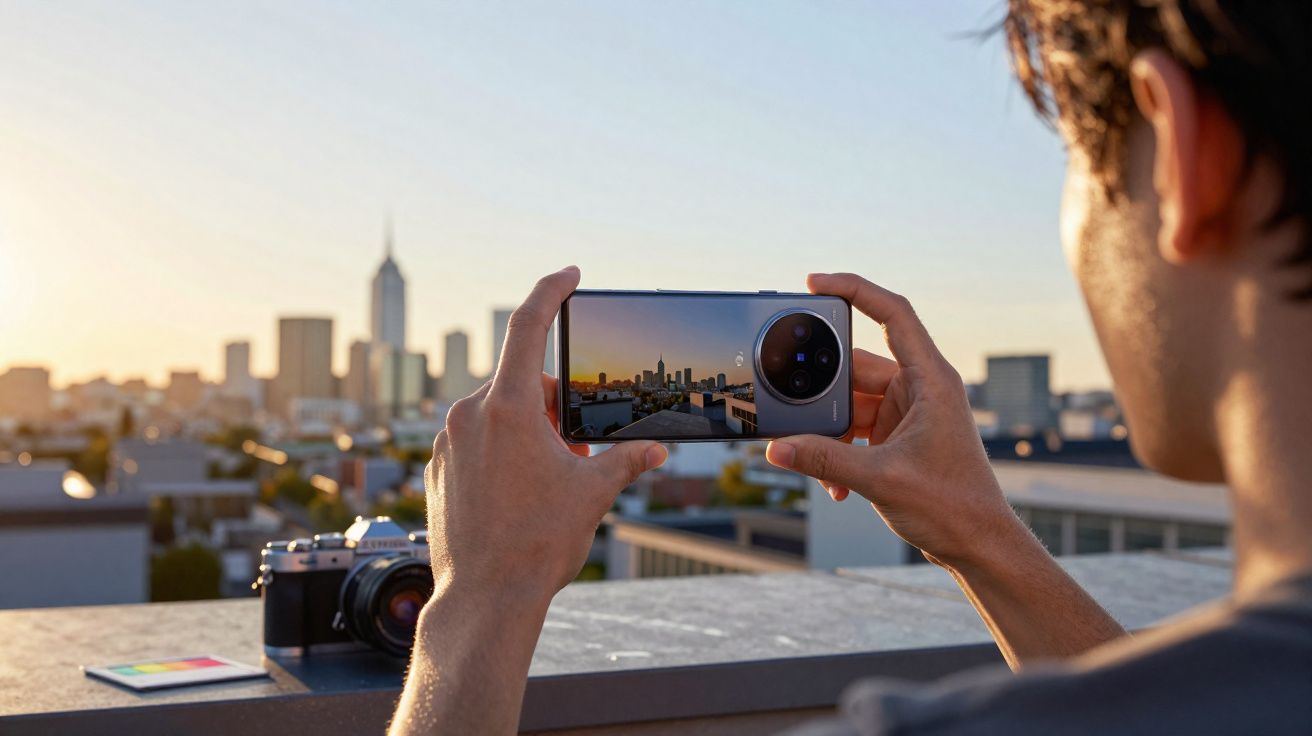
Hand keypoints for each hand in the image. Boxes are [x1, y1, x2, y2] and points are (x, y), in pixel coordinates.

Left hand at [424, 266, 667, 602]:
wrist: (484, 599)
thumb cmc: (536, 545)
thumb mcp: (592, 494)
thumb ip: (626, 459)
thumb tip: (656, 449)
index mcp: (507, 408)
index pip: (527, 326)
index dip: (551, 291)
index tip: (569, 276)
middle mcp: (468, 415)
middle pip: (520, 383)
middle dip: (555, 404)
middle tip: (579, 445)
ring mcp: (447, 442)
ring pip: (497, 413)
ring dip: (530, 429)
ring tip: (553, 474)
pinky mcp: (437, 468)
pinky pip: (475, 440)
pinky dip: (503, 450)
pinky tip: (521, 489)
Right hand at [765, 273, 1022, 568]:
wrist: (978, 545)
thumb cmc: (954, 506)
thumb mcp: (881, 479)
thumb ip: (825, 460)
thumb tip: (777, 448)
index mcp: (930, 380)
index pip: (893, 314)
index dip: (855, 290)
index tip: (815, 283)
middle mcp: (920, 389)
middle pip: (856, 367)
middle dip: (824, 395)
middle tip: (795, 410)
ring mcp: (908, 412)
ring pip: (851, 404)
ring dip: (830, 434)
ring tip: (821, 465)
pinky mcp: (898, 436)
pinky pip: (856, 430)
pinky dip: (840, 451)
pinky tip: (836, 483)